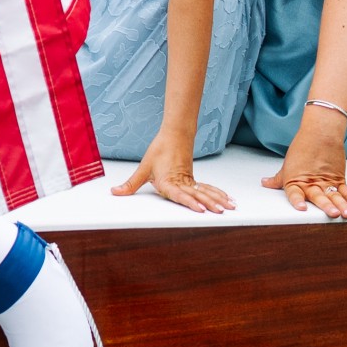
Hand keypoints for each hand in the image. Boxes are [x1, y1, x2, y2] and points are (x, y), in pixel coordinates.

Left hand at [114, 133, 235, 214]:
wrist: (174, 134)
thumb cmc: (160, 150)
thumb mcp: (143, 168)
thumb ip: (130, 184)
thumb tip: (115, 192)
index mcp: (169, 181)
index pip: (180, 194)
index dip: (190, 202)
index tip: (201, 209)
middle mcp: (182, 182)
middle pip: (198, 195)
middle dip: (211, 204)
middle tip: (222, 211)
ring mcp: (190, 180)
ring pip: (206, 191)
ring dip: (218, 199)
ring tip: (231, 207)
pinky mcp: (193, 179)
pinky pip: (207, 188)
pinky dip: (217, 193)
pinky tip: (226, 198)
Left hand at [262, 107, 346, 218]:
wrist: (320, 133)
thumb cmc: (302, 148)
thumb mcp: (287, 165)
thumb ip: (278, 179)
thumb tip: (265, 183)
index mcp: (296, 181)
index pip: (295, 193)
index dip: (297, 201)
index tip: (301, 208)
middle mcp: (312, 183)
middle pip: (319, 196)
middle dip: (326, 205)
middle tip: (333, 213)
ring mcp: (327, 182)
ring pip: (335, 195)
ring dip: (342, 205)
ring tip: (346, 214)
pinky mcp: (339, 179)